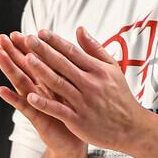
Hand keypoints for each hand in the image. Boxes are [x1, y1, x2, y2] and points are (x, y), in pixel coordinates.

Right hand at [0, 31, 87, 157]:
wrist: (77, 141)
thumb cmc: (76, 114)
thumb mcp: (76, 90)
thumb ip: (71, 71)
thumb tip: (74, 49)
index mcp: (51, 81)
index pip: (38, 60)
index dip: (28, 47)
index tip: (19, 32)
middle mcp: (41, 90)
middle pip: (25, 68)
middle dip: (14, 52)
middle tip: (2, 37)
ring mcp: (37, 103)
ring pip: (21, 83)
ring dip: (9, 69)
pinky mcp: (37, 118)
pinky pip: (24, 107)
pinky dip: (13, 99)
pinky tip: (1, 90)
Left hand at [7, 26, 145, 152]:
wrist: (131, 128)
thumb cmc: (121, 97)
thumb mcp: (113, 69)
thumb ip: (95, 49)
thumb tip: (79, 30)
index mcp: (98, 71)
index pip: (73, 52)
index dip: (56, 42)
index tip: (41, 32)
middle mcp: (90, 85)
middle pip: (63, 65)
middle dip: (44, 51)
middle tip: (28, 39)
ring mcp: (84, 103)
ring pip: (59, 84)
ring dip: (42, 72)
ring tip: (26, 60)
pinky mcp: (79, 120)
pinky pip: (59, 110)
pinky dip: (45, 104)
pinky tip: (30, 97)